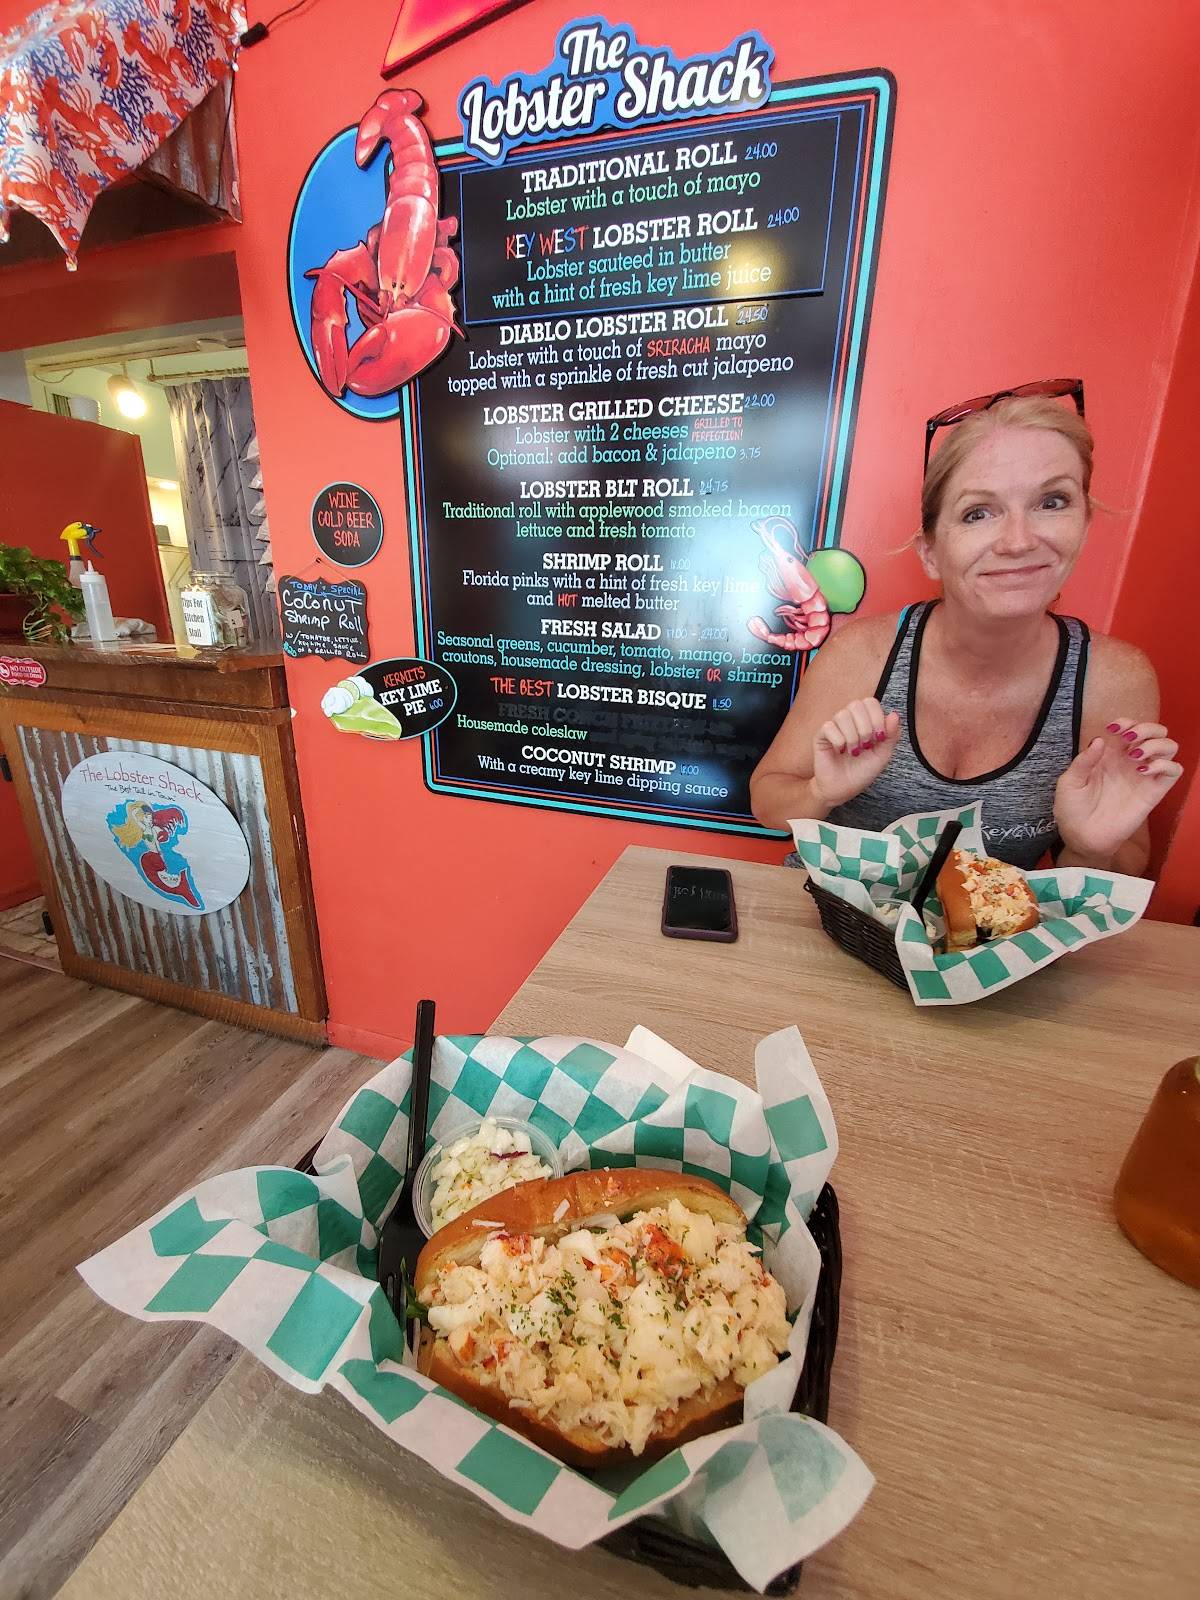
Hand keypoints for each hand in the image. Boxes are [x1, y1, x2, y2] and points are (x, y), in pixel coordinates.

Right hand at [811, 698, 902, 809]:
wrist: (844, 790)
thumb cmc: (862, 771)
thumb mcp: (883, 755)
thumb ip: (891, 735)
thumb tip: (894, 714)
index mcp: (865, 720)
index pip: (870, 702)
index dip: (877, 717)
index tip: (880, 737)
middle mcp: (849, 720)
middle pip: (856, 705)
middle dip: (865, 727)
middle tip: (865, 746)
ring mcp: (834, 727)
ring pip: (842, 715)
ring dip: (852, 736)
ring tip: (853, 752)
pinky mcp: (820, 736)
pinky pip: (828, 727)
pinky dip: (838, 741)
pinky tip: (840, 751)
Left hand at [1054, 719, 1181, 860]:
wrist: (1081, 837)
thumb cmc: (1072, 809)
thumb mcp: (1069, 782)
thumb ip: (1083, 760)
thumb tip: (1101, 740)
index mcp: (1111, 754)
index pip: (1130, 727)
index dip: (1126, 721)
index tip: (1114, 729)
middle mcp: (1130, 761)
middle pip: (1155, 732)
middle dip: (1147, 728)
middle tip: (1130, 740)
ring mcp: (1144, 776)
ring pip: (1169, 747)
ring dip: (1157, 744)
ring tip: (1136, 756)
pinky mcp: (1153, 792)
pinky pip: (1174, 771)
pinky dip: (1165, 764)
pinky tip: (1144, 771)